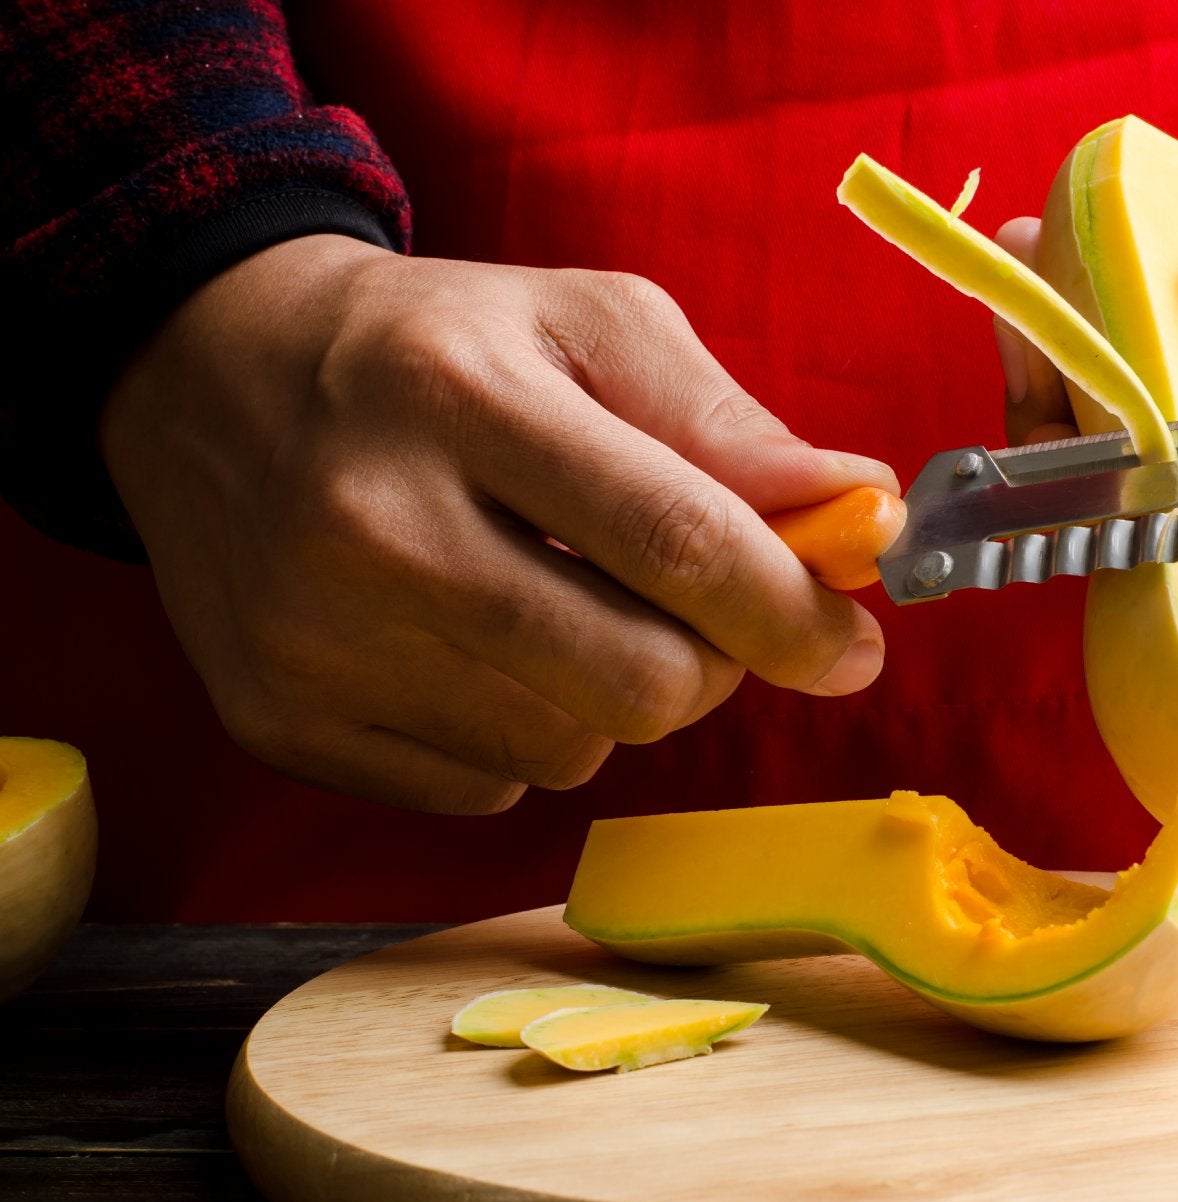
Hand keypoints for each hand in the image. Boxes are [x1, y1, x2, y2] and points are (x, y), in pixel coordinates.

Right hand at [101, 235, 896, 812]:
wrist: (207, 374)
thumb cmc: (437, 345)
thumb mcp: (587, 324)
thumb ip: (729, 424)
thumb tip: (859, 516)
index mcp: (460, 393)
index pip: (676, 540)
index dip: (791, 612)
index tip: (851, 646)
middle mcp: (372, 522)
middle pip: (637, 682)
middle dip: (712, 666)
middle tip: (696, 614)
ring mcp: (314, 638)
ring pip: (570, 751)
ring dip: (611, 699)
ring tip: (561, 606)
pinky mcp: (279, 718)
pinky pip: (486, 790)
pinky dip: (522, 734)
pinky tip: (477, 648)